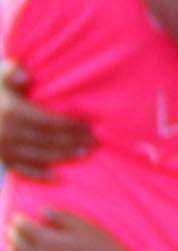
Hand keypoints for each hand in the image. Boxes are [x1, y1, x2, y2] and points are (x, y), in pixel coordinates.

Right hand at [0, 60, 95, 180]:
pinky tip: (58, 177)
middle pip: (48, 139)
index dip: (70, 124)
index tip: (89, 125)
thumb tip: (24, 74)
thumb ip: (10, 73)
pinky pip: (21, 170)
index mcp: (11, 112)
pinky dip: (39, 175)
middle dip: (74, 141)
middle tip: (95, 141)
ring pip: (39, 155)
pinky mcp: (1, 160)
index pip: (48, 121)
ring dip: (64, 156)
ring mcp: (3, 149)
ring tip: (85, 153)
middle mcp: (7, 133)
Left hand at [7, 208, 133, 250]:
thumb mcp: (88, 228)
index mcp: (47, 242)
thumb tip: (42, 210)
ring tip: (13, 249)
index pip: (22, 228)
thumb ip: (63, 217)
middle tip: (14, 231)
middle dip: (12, 235)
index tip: (18, 217)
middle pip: (15, 245)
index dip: (18, 220)